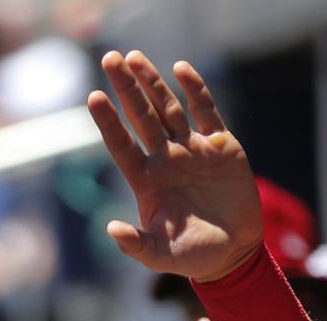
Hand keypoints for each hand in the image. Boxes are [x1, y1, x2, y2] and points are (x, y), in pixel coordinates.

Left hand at [88, 51, 262, 281]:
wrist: (233, 254)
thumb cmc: (192, 257)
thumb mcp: (159, 256)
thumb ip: (136, 244)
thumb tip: (110, 229)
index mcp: (147, 181)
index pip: (121, 145)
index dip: (108, 122)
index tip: (93, 97)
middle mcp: (165, 160)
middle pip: (141, 117)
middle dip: (126, 88)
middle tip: (110, 58)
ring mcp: (192, 150)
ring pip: (168, 108)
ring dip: (153, 83)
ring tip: (135, 57)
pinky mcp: (220, 146)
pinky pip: (206, 111)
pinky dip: (195, 90)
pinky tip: (181, 69)